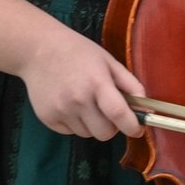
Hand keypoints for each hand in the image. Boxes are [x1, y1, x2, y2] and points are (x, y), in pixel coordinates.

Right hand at [20, 30, 144, 139]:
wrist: (38, 50)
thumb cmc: (79, 53)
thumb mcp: (109, 61)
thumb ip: (130, 84)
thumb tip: (146, 108)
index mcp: (97, 83)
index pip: (119, 114)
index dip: (132, 127)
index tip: (138, 129)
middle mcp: (78, 100)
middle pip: (104, 133)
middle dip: (112, 127)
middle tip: (109, 112)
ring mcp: (60, 110)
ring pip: (87, 134)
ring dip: (93, 124)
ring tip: (86, 103)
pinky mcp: (47, 118)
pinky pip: (70, 132)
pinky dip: (76, 124)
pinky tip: (71, 105)